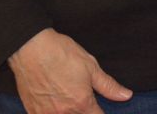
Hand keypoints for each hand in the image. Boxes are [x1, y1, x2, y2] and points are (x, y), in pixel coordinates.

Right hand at [7, 28, 131, 113]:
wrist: (30, 48)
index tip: (99, 107)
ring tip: (68, 97)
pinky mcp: (32, 111)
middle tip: (80, 97)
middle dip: (85, 112)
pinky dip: (52, 113)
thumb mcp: (90, 66)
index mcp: (81, 103)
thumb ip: (108, 85)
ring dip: (69, 112)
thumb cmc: (61, 53)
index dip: (101, 112)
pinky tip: (54, 103)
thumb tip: (126, 96)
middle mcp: (64, 113)